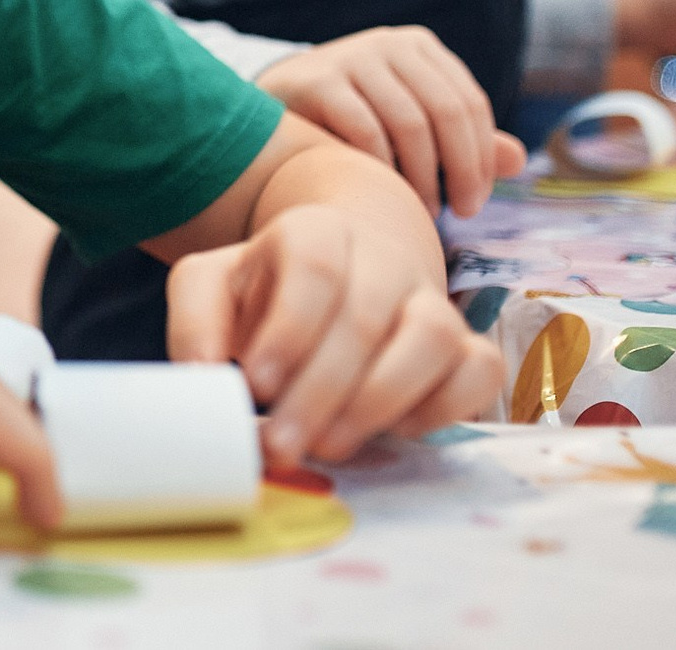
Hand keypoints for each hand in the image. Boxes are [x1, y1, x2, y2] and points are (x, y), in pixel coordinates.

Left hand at [167, 203, 498, 465]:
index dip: (288, 327)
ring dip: (379, 400)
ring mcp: (431, 299)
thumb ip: (195, 321)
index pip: (314, 264)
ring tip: (331, 443)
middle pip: (365, 314)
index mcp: (315, 231)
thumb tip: (202, 374)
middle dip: (320, 390)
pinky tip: (394, 432)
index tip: (256, 383)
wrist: (340, 275)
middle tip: (282, 444)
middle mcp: (382, 258)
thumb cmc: (267, 291)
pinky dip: (443, 407)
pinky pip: (480, 370)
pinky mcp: (467, 346)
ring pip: (432, 336)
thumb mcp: (212, 287)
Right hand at [257, 27, 523, 217]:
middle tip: (459, 214)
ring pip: (409, 123)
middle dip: (461, 169)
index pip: (470, 103)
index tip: (476, 202)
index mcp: (420, 48)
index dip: (482, 157)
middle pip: (446, 111)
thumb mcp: (410, 121)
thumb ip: (461, 140)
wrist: (274, 104)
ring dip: (423, 176)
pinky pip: (365, 130)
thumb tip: (520, 160)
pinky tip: (382, 190)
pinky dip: (382, 167)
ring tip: (422, 209)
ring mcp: (352, 56)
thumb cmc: (351, 118)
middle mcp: (390, 43)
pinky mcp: (319, 79)